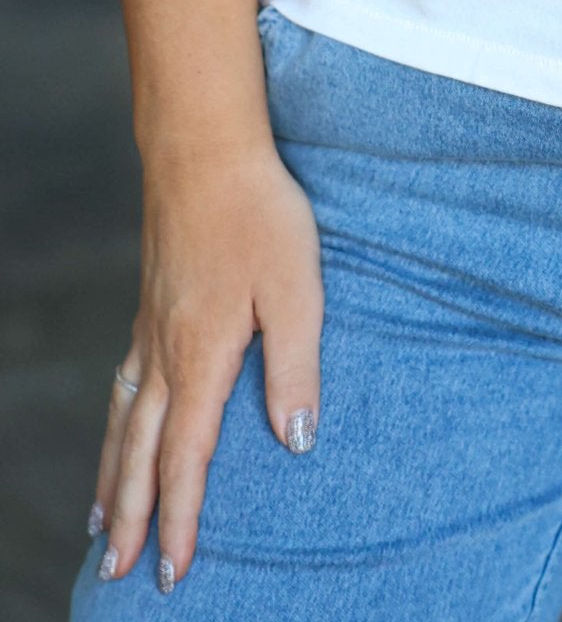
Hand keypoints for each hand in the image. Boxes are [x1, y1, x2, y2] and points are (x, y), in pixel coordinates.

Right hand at [91, 139, 322, 591]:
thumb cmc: (259, 213)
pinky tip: (120, 427)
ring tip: (102, 525)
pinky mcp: (151, 302)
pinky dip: (114, 423)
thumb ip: (296, 367)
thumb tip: (295, 441)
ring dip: (112, 477)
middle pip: (139, 452)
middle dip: (131, 517)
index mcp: (201, 357)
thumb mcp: (297, 288)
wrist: (204, 149)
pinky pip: (123, 383)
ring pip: (122, 421)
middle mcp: (164, 353)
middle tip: (116, 574)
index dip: (179, 517)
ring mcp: (150, 328)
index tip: (174, 570)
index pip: (185, 458)